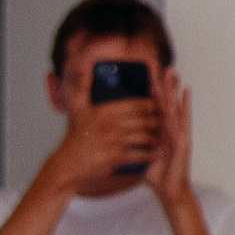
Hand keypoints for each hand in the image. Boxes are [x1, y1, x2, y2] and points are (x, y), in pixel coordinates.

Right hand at [43, 97, 159, 194]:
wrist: (70, 163)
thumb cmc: (76, 136)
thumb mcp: (76, 110)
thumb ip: (82, 88)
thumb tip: (85, 70)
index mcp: (104, 110)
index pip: (135, 104)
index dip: (150, 105)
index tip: (157, 106)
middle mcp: (110, 124)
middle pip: (144, 120)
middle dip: (157, 121)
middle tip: (165, 122)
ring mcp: (114, 141)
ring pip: (145, 137)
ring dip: (156, 138)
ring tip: (162, 137)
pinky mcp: (117, 157)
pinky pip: (140, 154)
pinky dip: (150, 154)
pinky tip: (155, 153)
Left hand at [144, 68, 194, 208]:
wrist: (170, 191)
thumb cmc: (158, 175)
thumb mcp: (140, 155)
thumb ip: (133, 144)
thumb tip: (115, 137)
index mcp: (158, 130)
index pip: (153, 106)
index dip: (149, 89)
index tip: (143, 73)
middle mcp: (169, 129)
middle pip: (164, 101)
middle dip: (160, 82)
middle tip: (155, 63)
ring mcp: (178, 133)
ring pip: (173, 106)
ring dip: (172, 88)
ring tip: (170, 71)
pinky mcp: (183, 139)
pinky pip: (184, 119)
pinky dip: (185, 105)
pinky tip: (186, 92)